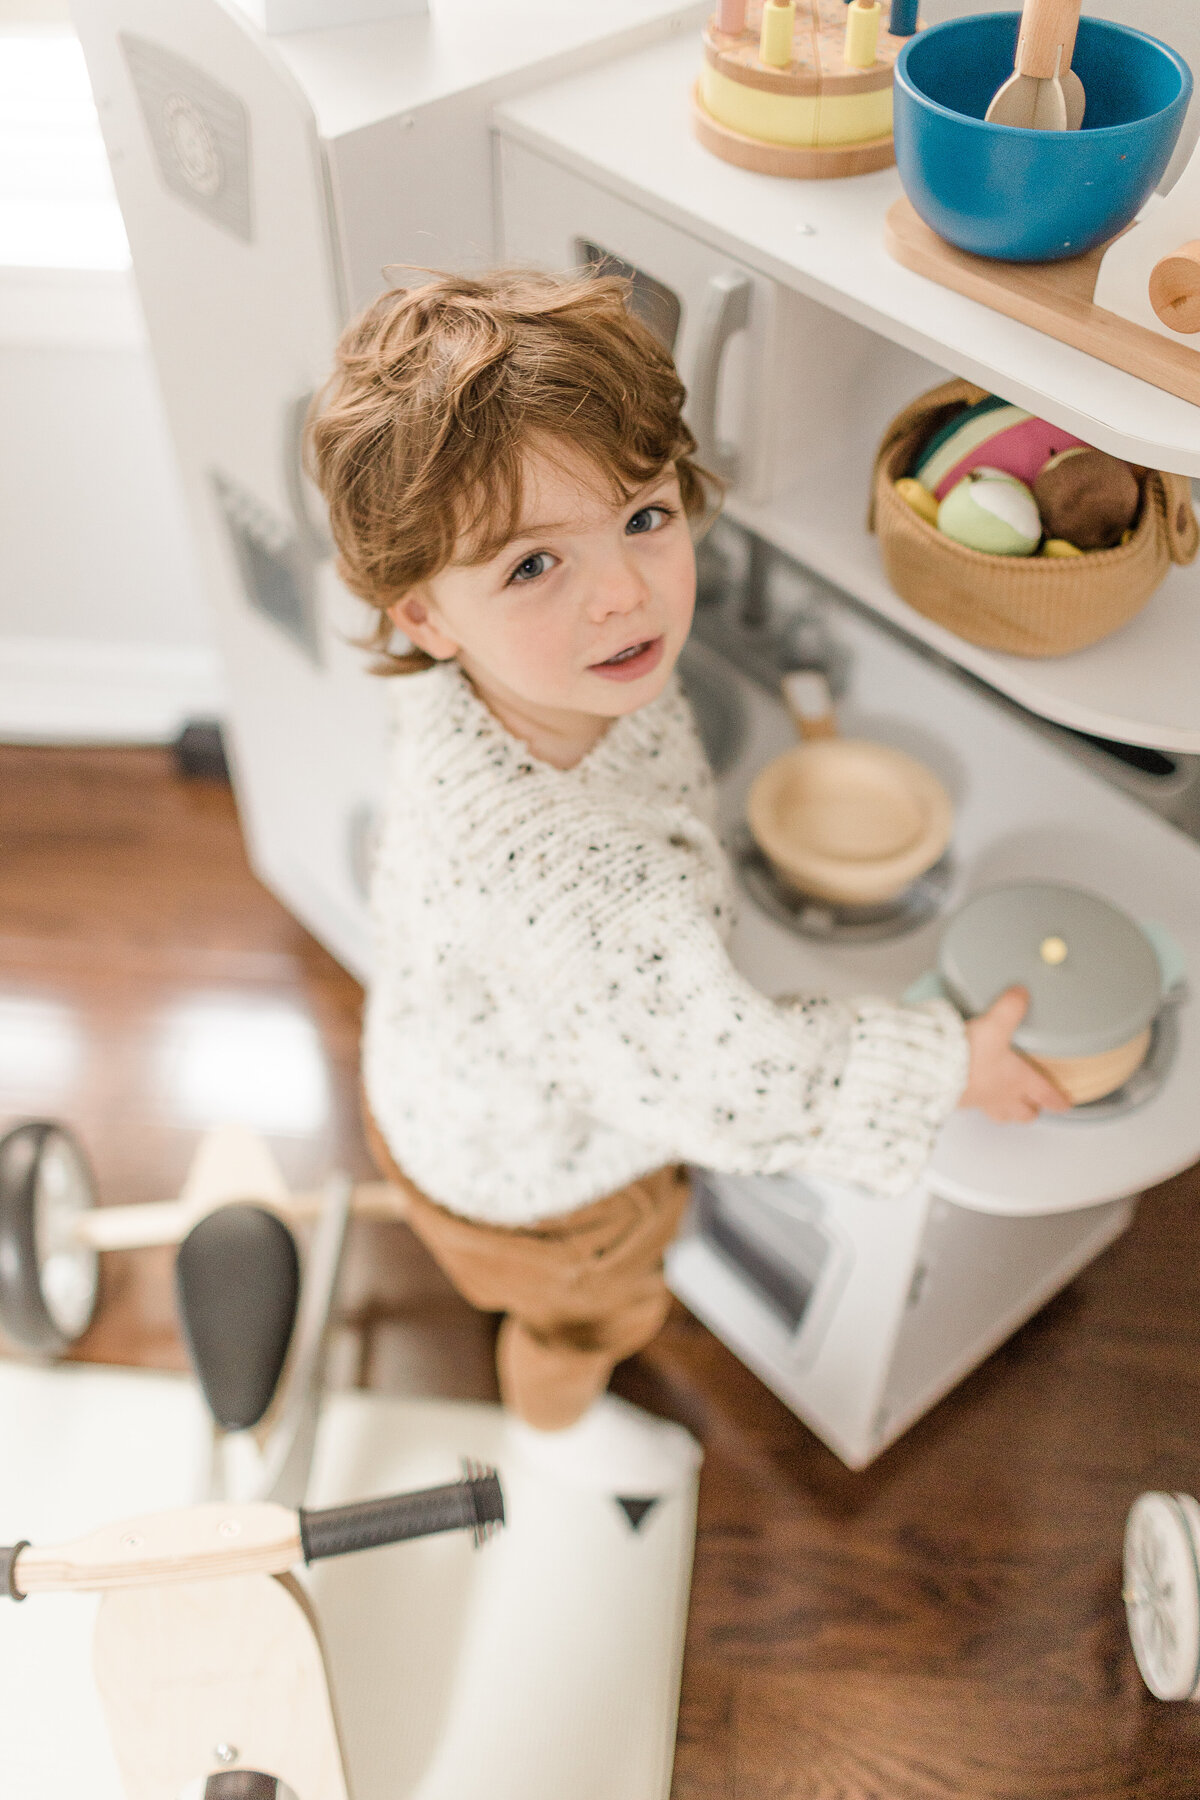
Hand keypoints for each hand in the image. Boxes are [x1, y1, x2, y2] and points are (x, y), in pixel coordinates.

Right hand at [958, 986, 1071, 1122]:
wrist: (933, 1070)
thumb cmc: (967, 1055)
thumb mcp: (994, 1025)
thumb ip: (1010, 1007)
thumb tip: (1022, 992)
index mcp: (1017, 1080)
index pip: (1045, 1094)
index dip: (1058, 1099)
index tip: (1066, 1104)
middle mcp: (1001, 1095)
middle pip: (1024, 1113)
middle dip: (1032, 1110)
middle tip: (1036, 1105)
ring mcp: (980, 1102)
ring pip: (1001, 1116)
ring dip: (1008, 1113)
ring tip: (1008, 1108)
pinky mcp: (959, 1102)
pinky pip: (976, 1109)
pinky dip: (981, 1105)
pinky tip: (975, 1096)